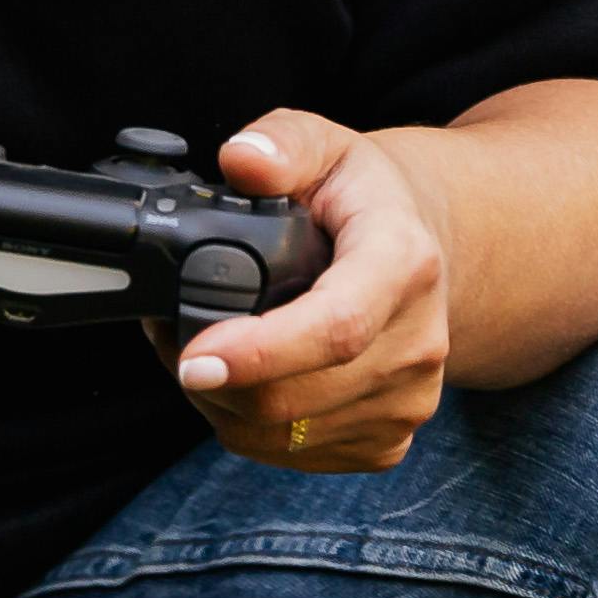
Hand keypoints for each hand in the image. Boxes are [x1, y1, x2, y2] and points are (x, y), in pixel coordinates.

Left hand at [170, 111, 449, 470]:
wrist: (429, 249)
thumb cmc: (364, 198)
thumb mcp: (328, 146)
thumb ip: (283, 143)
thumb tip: (241, 159)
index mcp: (405, 264)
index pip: (335, 328)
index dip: (259, 352)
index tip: (193, 359)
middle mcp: (420, 342)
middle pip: (295, 397)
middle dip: (211, 379)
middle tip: (168, 337)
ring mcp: (409, 401)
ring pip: (284, 434)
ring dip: (222, 404)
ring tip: (200, 350)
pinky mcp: (389, 440)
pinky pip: (295, 454)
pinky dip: (249, 427)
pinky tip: (239, 380)